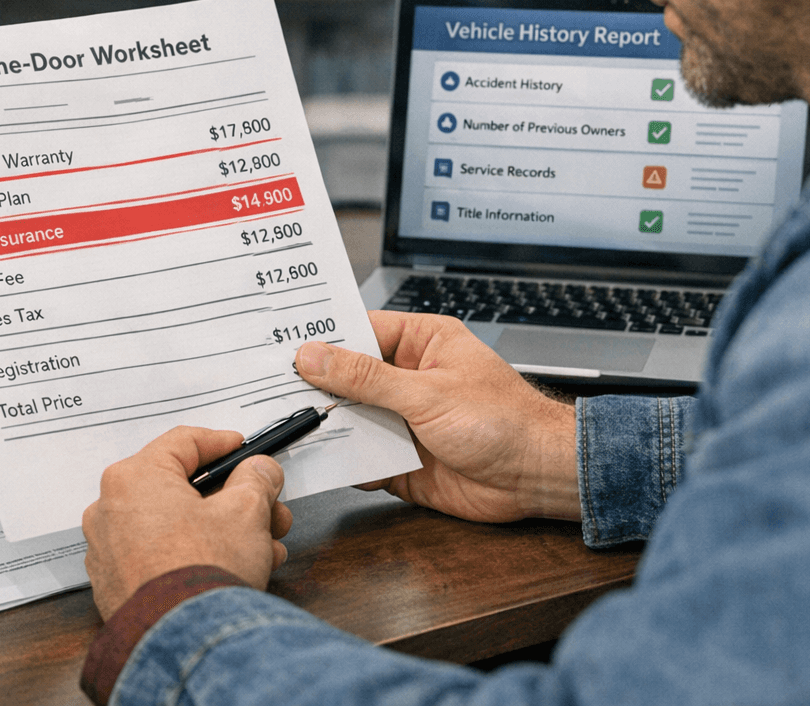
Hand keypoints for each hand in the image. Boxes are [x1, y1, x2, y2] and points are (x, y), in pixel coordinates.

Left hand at [82, 426, 292, 618]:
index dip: (223, 443)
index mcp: (134, 478)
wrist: (182, 644)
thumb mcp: (247, 511)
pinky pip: (160, 555)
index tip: (246, 451)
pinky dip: (194, 555)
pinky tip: (232, 568)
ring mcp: (109, 551)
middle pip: (182, 488)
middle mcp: (110, 510)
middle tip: (266, 507)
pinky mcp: (116, 586)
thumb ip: (256, 479)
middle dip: (233, 499)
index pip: (183, 442)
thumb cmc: (202, 572)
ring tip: (263, 547)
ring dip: (222, 530)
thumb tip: (260, 472)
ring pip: (175, 525)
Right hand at [295, 311, 578, 523]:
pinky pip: (361, 457)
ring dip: (326, 424)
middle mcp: (408, 378)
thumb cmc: (506, 421)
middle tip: (270, 387)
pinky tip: (319, 459)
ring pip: (350, 418)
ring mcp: (403, 419)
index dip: (321, 339)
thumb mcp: (427, 392)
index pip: (358, 331)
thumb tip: (315, 356)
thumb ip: (366, 378)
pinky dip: (342, 460)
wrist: (539, 478)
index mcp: (420, 343)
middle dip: (315, 385)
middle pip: (347, 377)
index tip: (280, 345)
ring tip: (285, 424)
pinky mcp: (401, 458)